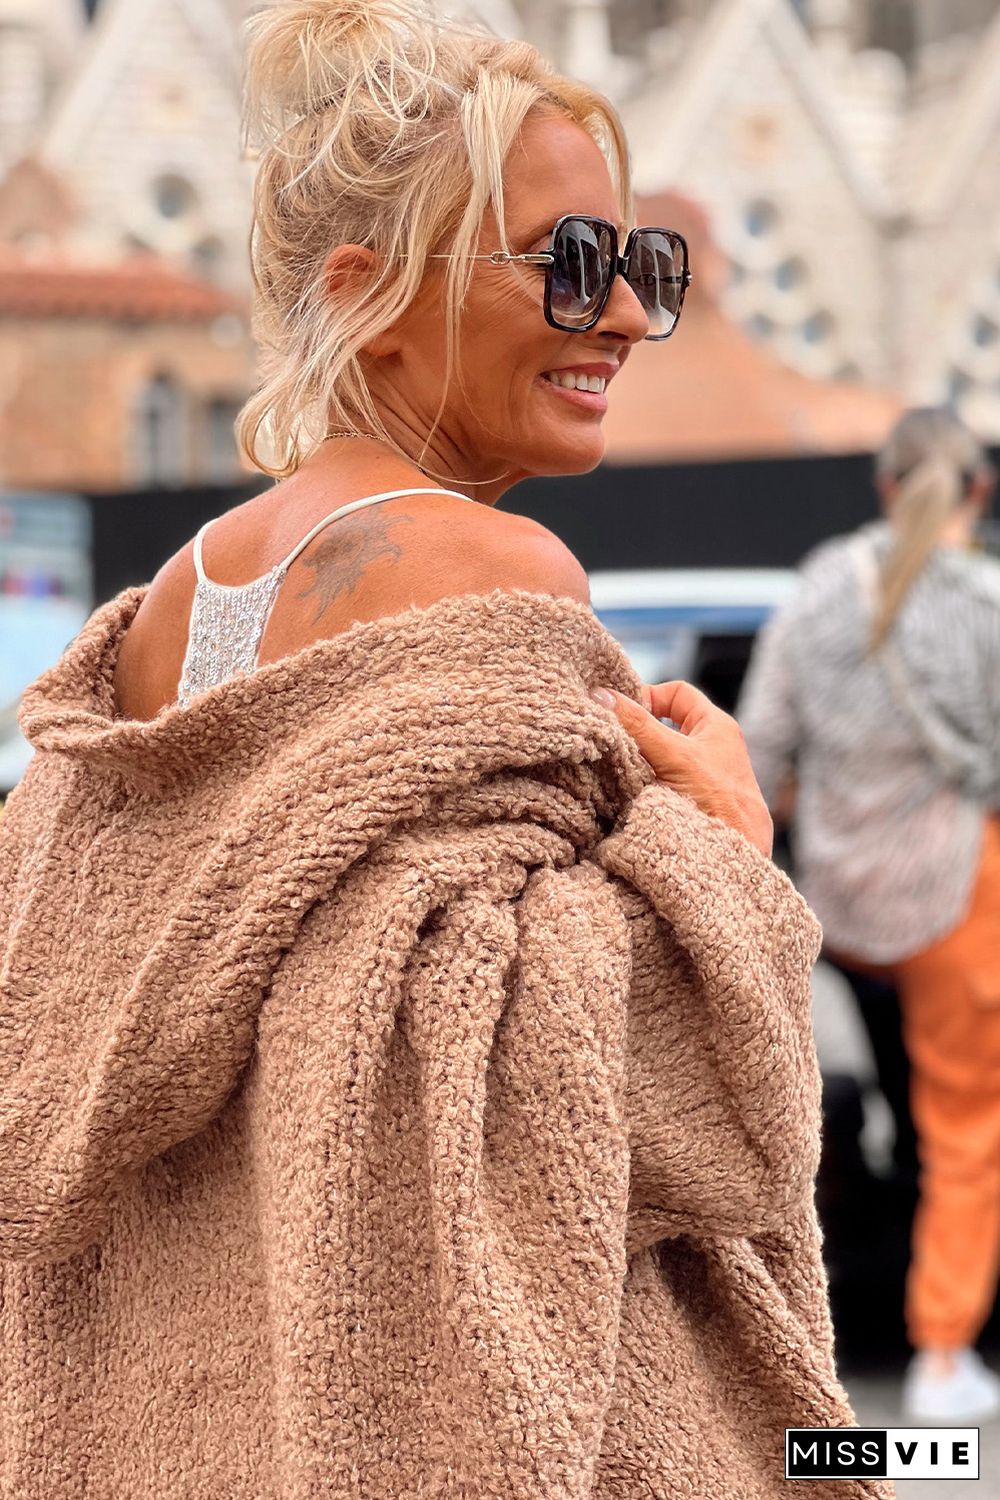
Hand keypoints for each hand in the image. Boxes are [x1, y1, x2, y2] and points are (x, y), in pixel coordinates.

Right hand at [590, 680, 773, 857]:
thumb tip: (601, 695)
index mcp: (717, 728)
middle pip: (665, 727)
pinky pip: (660, 787)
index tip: (621, 712)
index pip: (677, 694)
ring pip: (660, 759)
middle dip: (638, 734)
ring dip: (638, 764)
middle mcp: (712, 750)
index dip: (649, 695)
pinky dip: (643, 788)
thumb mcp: (674, 755)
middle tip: (613, 741)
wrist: (734, 862)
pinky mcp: (693, 807)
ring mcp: (703, 780)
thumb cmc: (720, 803)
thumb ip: (637, 724)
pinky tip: (627, 796)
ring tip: (615, 769)